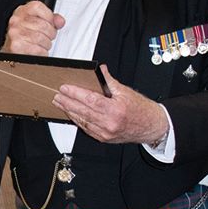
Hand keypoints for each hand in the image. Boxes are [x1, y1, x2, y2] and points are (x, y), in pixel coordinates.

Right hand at [3, 1, 65, 55]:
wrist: (11, 54)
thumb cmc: (24, 38)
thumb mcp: (36, 23)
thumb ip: (50, 20)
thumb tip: (60, 21)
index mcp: (21, 11)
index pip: (38, 7)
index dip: (48, 16)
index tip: (49, 23)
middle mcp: (16, 21)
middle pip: (43, 25)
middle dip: (50, 34)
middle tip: (47, 38)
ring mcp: (15, 33)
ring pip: (41, 38)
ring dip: (46, 45)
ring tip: (41, 45)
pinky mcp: (16, 47)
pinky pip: (37, 50)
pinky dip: (41, 53)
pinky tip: (37, 52)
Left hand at [52, 65, 169, 144]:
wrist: (151, 126)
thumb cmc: (140, 109)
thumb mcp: (126, 92)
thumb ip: (110, 81)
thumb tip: (101, 70)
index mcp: (115, 109)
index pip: (90, 100)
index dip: (75, 93)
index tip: (65, 88)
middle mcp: (109, 122)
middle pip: (83, 111)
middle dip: (67, 102)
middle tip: (57, 96)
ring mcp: (106, 132)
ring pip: (83, 121)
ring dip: (69, 112)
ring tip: (60, 103)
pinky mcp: (104, 138)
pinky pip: (87, 129)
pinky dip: (78, 121)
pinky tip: (71, 114)